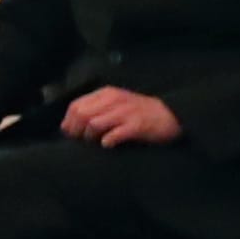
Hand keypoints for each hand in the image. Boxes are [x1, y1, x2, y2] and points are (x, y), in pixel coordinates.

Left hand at [61, 85, 184, 146]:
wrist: (170, 115)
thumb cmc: (139, 112)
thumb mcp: (116, 104)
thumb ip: (95, 110)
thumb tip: (71, 125)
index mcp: (106, 94)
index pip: (76, 105)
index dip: (69, 121)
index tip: (70, 133)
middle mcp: (114, 100)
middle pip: (82, 115)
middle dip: (76, 130)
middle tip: (81, 140)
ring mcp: (125, 112)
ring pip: (94, 124)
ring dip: (90, 137)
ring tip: (95, 142)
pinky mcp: (136, 125)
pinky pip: (114, 134)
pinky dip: (107, 141)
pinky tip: (108, 144)